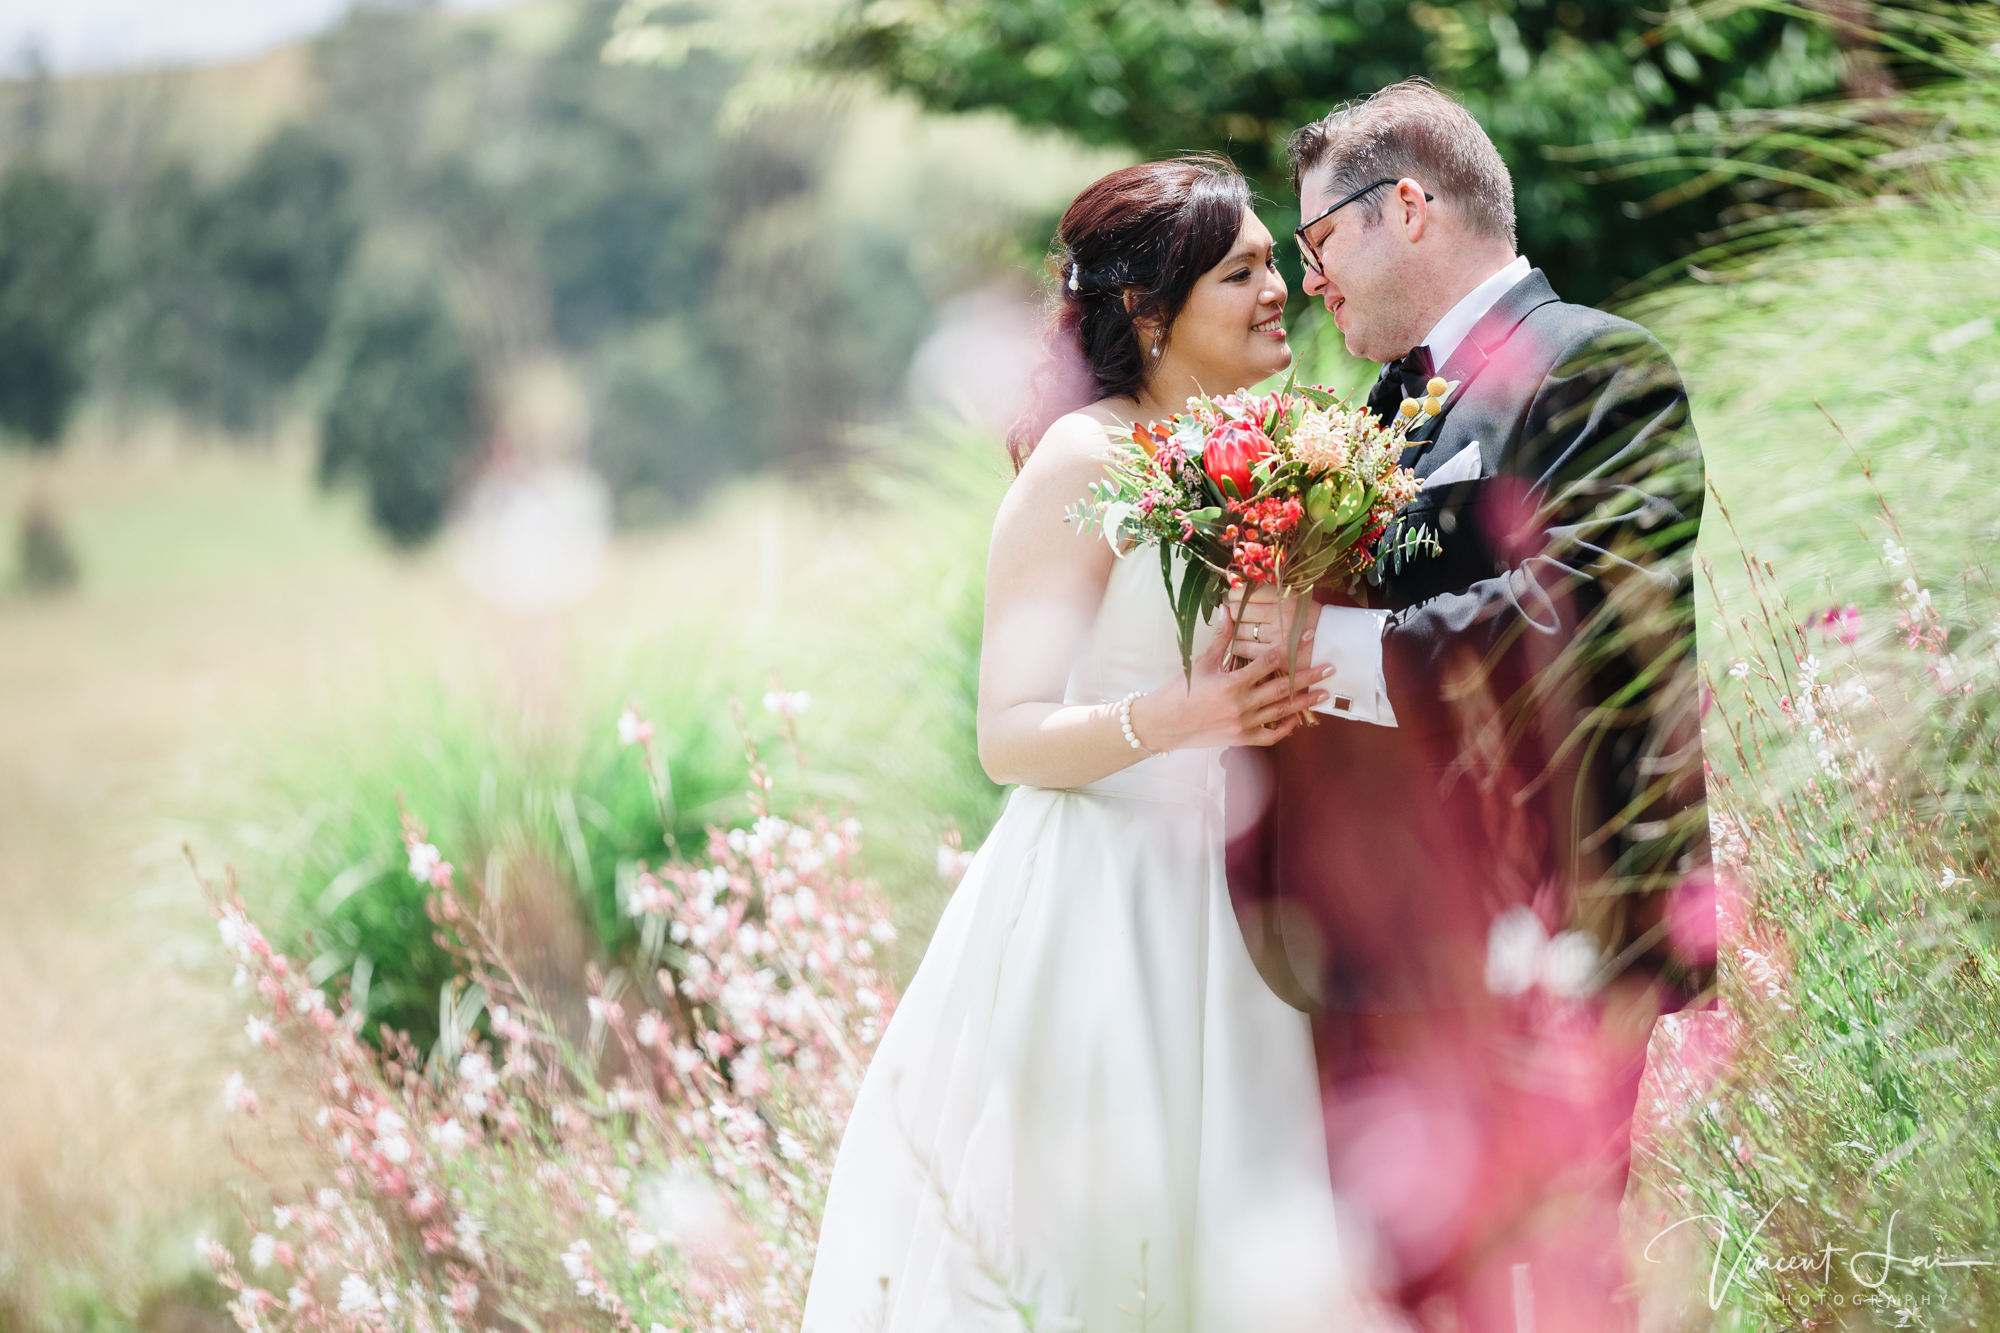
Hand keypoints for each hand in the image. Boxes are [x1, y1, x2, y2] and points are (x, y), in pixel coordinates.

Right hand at [1129, 606, 1330, 750]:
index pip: (1269, 661)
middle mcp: (1241, 705)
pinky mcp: (1241, 739)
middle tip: (1329, 667)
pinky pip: (1271, 735)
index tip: (1308, 636)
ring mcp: (1243, 724)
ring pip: (1282, 712)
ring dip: (1305, 702)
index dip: (1291, 646)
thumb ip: (1221, 638)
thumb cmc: (1180, 691)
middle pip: (1283, 687)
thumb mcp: (1200, 662)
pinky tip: (1296, 718)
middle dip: (1308, 676)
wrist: (1163, 724)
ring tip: (1324, 692)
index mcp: (1232, 683)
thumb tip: (1229, 610)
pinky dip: (1286, 728)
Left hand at [1230, 585, 1313, 660]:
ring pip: (1239, 630)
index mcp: (1286, 597)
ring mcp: (1278, 635)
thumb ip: (1268, 593)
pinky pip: (1243, 648)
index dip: (1236, 595)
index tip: (1235, 598)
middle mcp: (1282, 614)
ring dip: (1234, 629)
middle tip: (1235, 614)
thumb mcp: (1295, 597)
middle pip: (1240, 611)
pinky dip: (1237, 645)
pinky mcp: (1274, 654)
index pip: (1249, 592)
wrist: (1334, 643)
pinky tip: (1239, 642)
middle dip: (1234, 612)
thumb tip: (1235, 592)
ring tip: (1238, 628)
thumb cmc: (1310, 618)